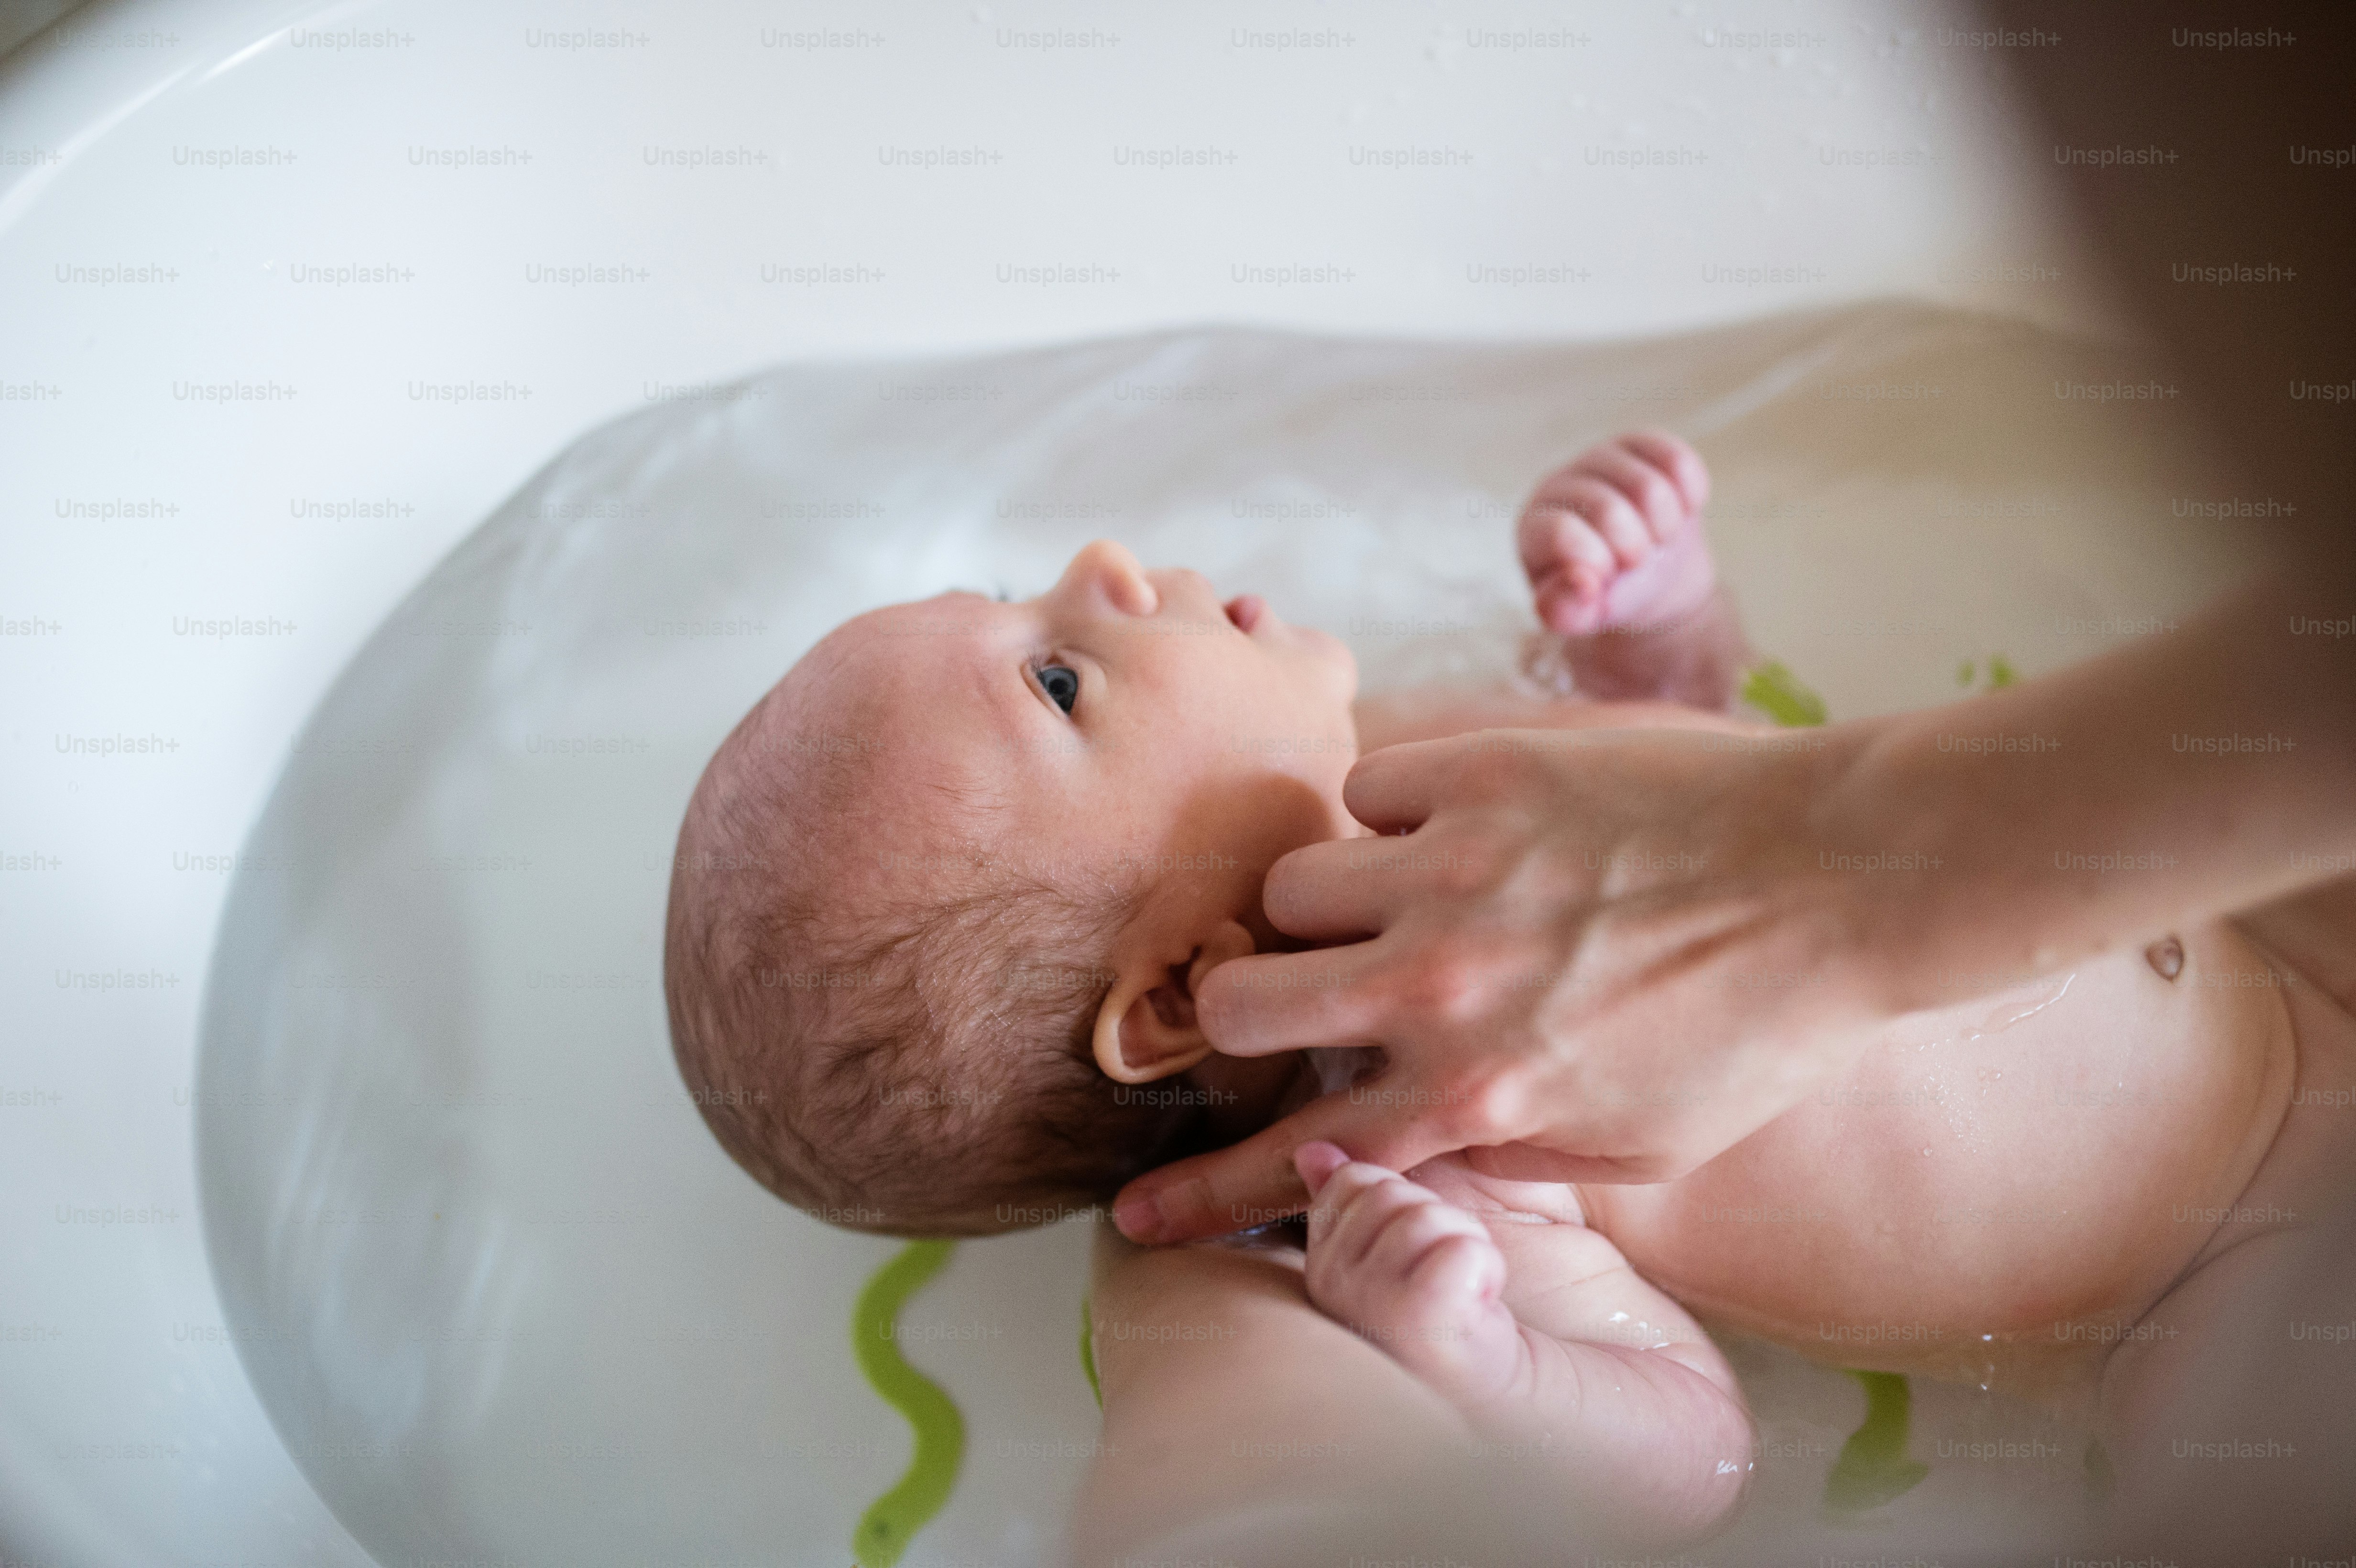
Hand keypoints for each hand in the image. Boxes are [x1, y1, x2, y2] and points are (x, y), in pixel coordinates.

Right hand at [1112, 718, 1889, 1243]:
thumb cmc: (1755, 1028)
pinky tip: (1458, 826)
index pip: (1295, 1162)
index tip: (1138, 1215)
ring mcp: (1449, 875)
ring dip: (1329, 902)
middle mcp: (1437, 989)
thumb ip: (1507, 1154)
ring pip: (1289, 886)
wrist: (1846, 879)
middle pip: (1243, 1002)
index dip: (1201, 1197)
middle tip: (1293, 994)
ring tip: (1401, 898)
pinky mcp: (1477, 774)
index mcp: (1474, 1097)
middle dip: (1250, 1007)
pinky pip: (1364, 791)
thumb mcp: (1638, 1148)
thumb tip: (1410, 1143)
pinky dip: (1394, 814)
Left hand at [1519, 429, 1715, 637]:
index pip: (1562, 533)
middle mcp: (1560, 483)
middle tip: (1637, 563)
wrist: (1643, 572)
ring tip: (1657, 540)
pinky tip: (1678, 512)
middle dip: (1636, 550)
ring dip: (1665, 527)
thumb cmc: (1602, 594)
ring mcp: (1601, 458)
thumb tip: (1581, 584)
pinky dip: (1689, 496)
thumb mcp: (1580, 614)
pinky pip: (1678, 462)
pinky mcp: (1642, 445)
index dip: (1598, 564)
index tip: (1607, 580)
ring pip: (1650, 487)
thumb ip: (1566, 610)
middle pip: (1609, 511)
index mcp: (1534, 526)